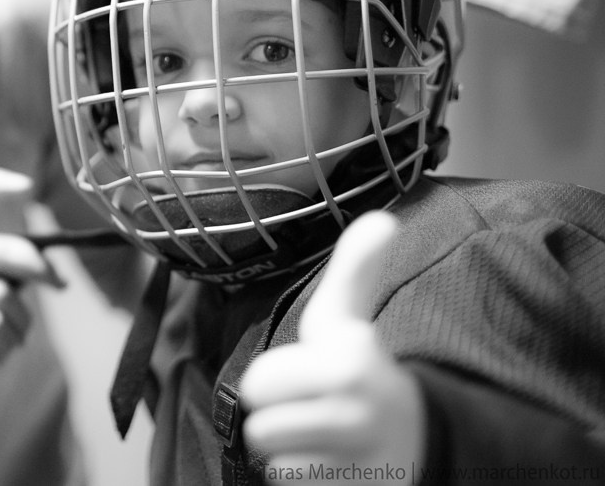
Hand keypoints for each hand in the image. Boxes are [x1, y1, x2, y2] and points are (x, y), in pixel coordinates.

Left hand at [241, 211, 424, 485]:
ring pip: (277, 466)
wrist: (418, 438)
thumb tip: (382, 217)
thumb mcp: (349, 318)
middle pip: (261, 430)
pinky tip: (333, 466)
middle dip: (278, 420)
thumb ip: (355, 268)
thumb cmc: (363, 369)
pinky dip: (309, 482)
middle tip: (310, 409)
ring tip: (323, 437)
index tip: (306, 375)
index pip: (257, 385)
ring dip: (292, 454)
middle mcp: (357, 418)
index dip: (272, 381)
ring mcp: (360, 466)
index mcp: (350, 367)